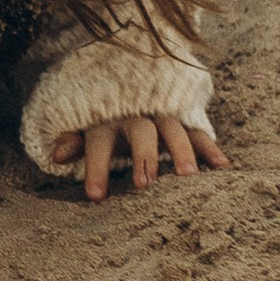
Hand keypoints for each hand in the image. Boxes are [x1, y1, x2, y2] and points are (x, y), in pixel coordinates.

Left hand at [50, 113, 229, 201]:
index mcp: (106, 120)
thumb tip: (56, 154)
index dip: (96, 167)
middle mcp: (136, 114)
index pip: (99, 141)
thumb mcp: (85, 128)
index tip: (95, 197)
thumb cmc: (103, 120)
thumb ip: (74, 142)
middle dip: (142, 155)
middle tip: (144, 184)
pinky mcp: (184, 120)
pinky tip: (223, 167)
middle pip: (140, 130)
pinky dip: (210, 148)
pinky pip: (199, 131)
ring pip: (173, 128)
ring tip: (188, 176)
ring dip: (180, 150)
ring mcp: (162, 115)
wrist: (128, 83)